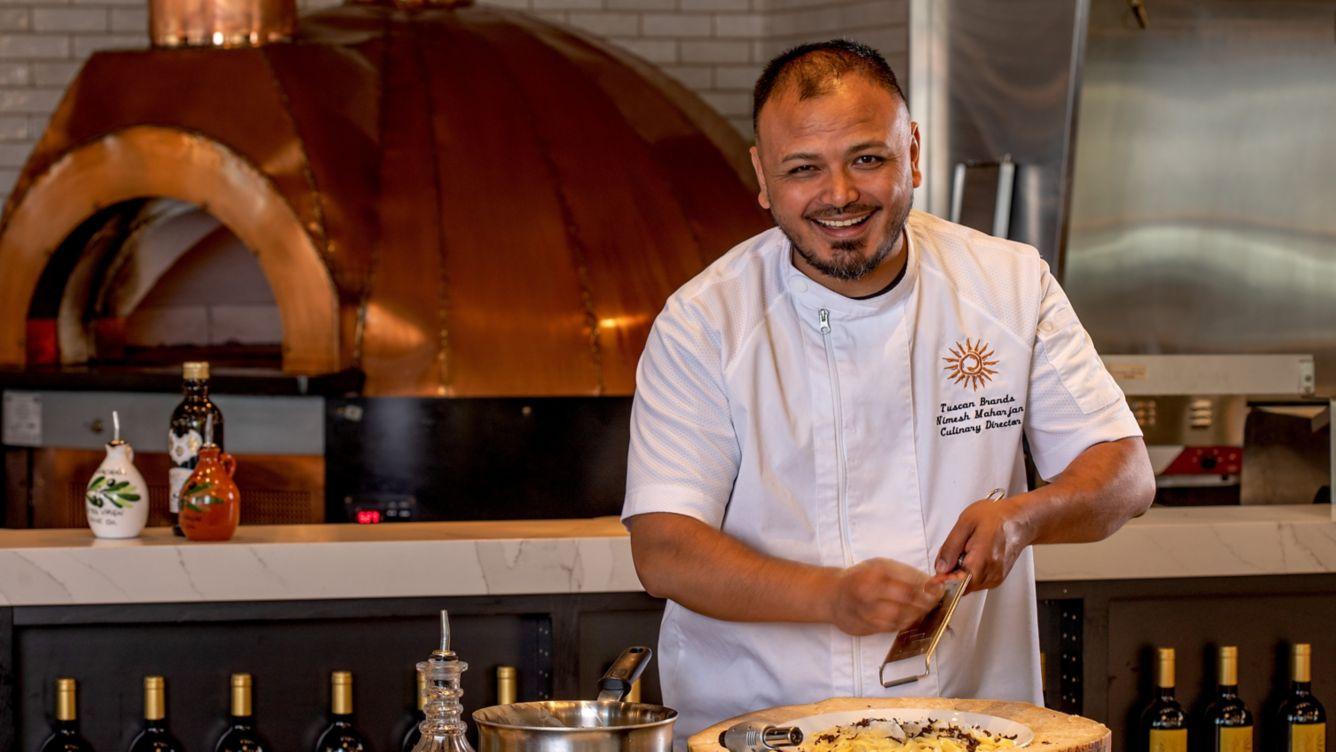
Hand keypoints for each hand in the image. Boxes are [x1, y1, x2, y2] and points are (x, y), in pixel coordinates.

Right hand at [828, 558, 943, 635]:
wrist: (832, 595)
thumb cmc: (860, 578)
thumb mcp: (879, 566)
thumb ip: (903, 573)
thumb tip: (930, 583)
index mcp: (875, 572)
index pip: (909, 581)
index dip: (928, 587)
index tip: (939, 589)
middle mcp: (869, 591)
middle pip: (907, 600)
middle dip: (926, 602)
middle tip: (935, 602)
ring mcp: (866, 611)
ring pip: (900, 617)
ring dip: (917, 614)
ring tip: (924, 610)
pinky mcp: (865, 626)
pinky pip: (891, 627)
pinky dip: (904, 623)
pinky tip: (909, 618)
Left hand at [934, 496, 1033, 592]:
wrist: (1020, 519)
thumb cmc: (995, 516)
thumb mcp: (965, 523)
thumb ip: (950, 547)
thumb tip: (940, 568)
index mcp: (981, 560)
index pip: (956, 583)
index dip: (943, 580)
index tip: (936, 573)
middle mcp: (991, 573)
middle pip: (960, 585)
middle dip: (951, 573)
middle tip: (954, 552)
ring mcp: (996, 578)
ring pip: (968, 585)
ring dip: (961, 573)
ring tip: (967, 550)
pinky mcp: (998, 578)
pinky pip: (977, 581)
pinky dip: (970, 572)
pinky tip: (974, 555)